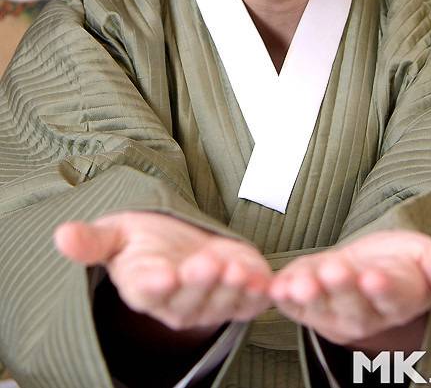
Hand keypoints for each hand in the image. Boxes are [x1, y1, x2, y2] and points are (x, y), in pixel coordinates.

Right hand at [54, 212, 271, 332]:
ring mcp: (209, 303)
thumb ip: (93, 241)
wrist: (178, 244)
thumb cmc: (145, 240)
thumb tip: (60, 235)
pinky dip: (256, 292)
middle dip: (198, 282)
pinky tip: (262, 279)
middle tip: (205, 263)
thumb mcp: (116, 234)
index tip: (161, 274)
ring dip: (230, 286)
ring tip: (235, 267)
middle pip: (188, 297)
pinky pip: (249, 300)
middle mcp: (177, 303)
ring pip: (221, 300)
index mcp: (144, 286)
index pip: (148, 289)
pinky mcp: (238, 296)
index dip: (156, 283)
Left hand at [269, 230, 430, 346]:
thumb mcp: (430, 259)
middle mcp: (366, 312)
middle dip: (344, 288)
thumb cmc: (402, 263)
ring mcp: (334, 311)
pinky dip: (285, 296)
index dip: (384, 288)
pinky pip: (294, 304)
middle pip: (354, 304)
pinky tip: (277, 286)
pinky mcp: (307, 305)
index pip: (393, 297)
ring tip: (304, 281)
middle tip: (336, 271)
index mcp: (399, 298)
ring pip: (322, 307)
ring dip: (311, 294)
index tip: (377, 277)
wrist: (370, 269)